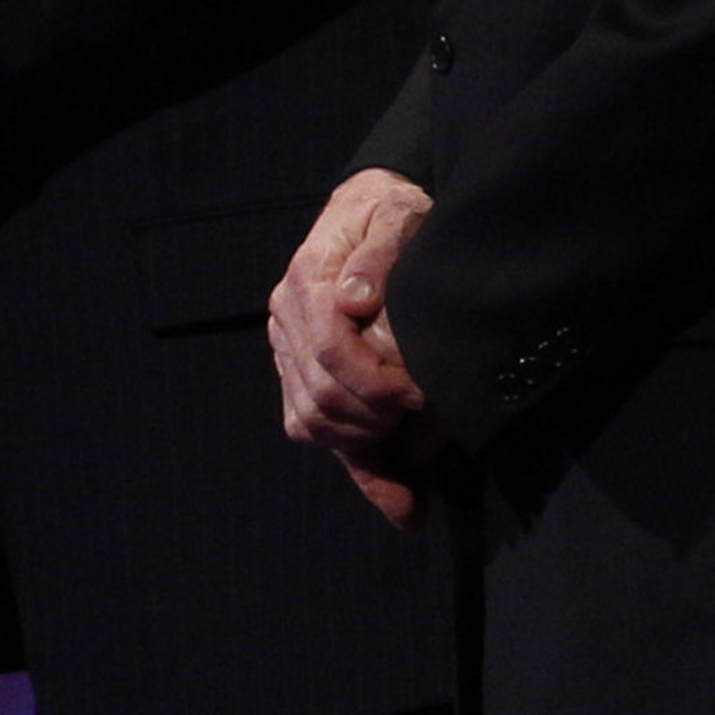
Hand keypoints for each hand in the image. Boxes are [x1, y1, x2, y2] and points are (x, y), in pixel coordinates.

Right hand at [272, 168, 437, 526]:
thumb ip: (379, 252)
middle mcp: (286, 319)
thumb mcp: (396, 214)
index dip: (376, 384)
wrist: (372, 208)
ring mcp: (288, 348)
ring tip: (418, 469)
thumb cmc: (392, 212)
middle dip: (375, 420)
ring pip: (311, 423)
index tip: (422, 394)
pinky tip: (404, 506)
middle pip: (319, 398)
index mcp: (307, 281)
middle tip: (428, 421)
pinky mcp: (299, 371)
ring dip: (364, 449)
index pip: (329, 352)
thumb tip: (354, 300)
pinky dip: (361, 471)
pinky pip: (315, 430)